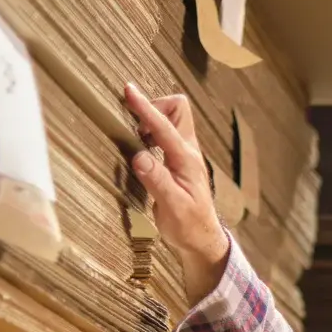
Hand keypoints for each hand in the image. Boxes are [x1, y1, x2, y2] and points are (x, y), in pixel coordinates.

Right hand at [123, 82, 229, 305]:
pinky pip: (166, 134)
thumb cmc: (188, 226)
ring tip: (134, 135)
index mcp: (186, 159)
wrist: (202, 240)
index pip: (165, 126)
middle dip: (154, 106)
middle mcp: (188, 152)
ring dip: (153, 119)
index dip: (146, 108)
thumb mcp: (172, 207)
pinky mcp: (178, 162)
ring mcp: (184, 155)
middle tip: (133, 123)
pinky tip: (140, 147)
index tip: (129, 91)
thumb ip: (157, 180)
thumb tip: (139, 155)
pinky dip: (152, 132)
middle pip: (177, 110)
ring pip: (173, 120)